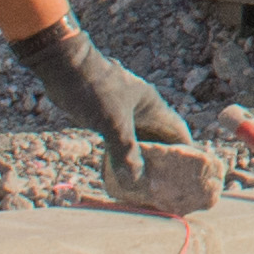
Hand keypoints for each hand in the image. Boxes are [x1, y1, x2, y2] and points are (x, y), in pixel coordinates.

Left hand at [9, 16, 224, 220]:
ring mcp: (122, 113)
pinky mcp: (105, 116)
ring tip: (143, 183)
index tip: (189, 174)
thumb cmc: (94, 89)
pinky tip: (118, 170)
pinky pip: (119, 140)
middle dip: (163, 161)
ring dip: (140, 159)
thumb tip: (136, 179)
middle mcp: (141, 110)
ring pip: (138, 140)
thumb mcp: (113, 123)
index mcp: (152, 106)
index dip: (185, 152)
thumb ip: (125, 151)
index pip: (177, 132)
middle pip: (159, 139)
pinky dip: (121, 154)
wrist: (64, 67)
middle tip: (164, 185)